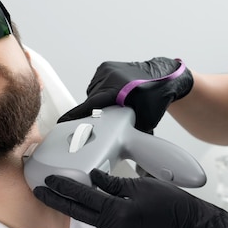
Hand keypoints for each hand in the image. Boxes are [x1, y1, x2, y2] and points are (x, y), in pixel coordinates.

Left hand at [33, 169, 227, 227]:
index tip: (48, 181)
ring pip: (89, 218)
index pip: (84, 198)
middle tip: (38, 191)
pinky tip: (85, 202)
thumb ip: (112, 183)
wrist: (190, 223)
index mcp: (118, 213)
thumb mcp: (139, 186)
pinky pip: (103, 222)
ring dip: (73, 207)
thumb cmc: (169, 202)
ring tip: (56, 195)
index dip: (64, 188)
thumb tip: (92, 177)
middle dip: (57, 202)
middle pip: (79, 214)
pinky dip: (91, 211)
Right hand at [58, 58, 192, 132]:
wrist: (165, 76)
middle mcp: (109, 77)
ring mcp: (106, 69)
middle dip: (95, 113)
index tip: (61, 123)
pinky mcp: (105, 66)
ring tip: (113, 105)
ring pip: (93, 94)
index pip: (89, 105)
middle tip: (105, 121)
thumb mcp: (146, 121)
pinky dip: (101, 92)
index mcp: (116, 90)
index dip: (74, 116)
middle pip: (91, 101)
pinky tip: (113, 95)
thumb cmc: (157, 99)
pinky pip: (96, 85)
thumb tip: (132, 160)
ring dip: (98, 102)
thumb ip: (132, 135)